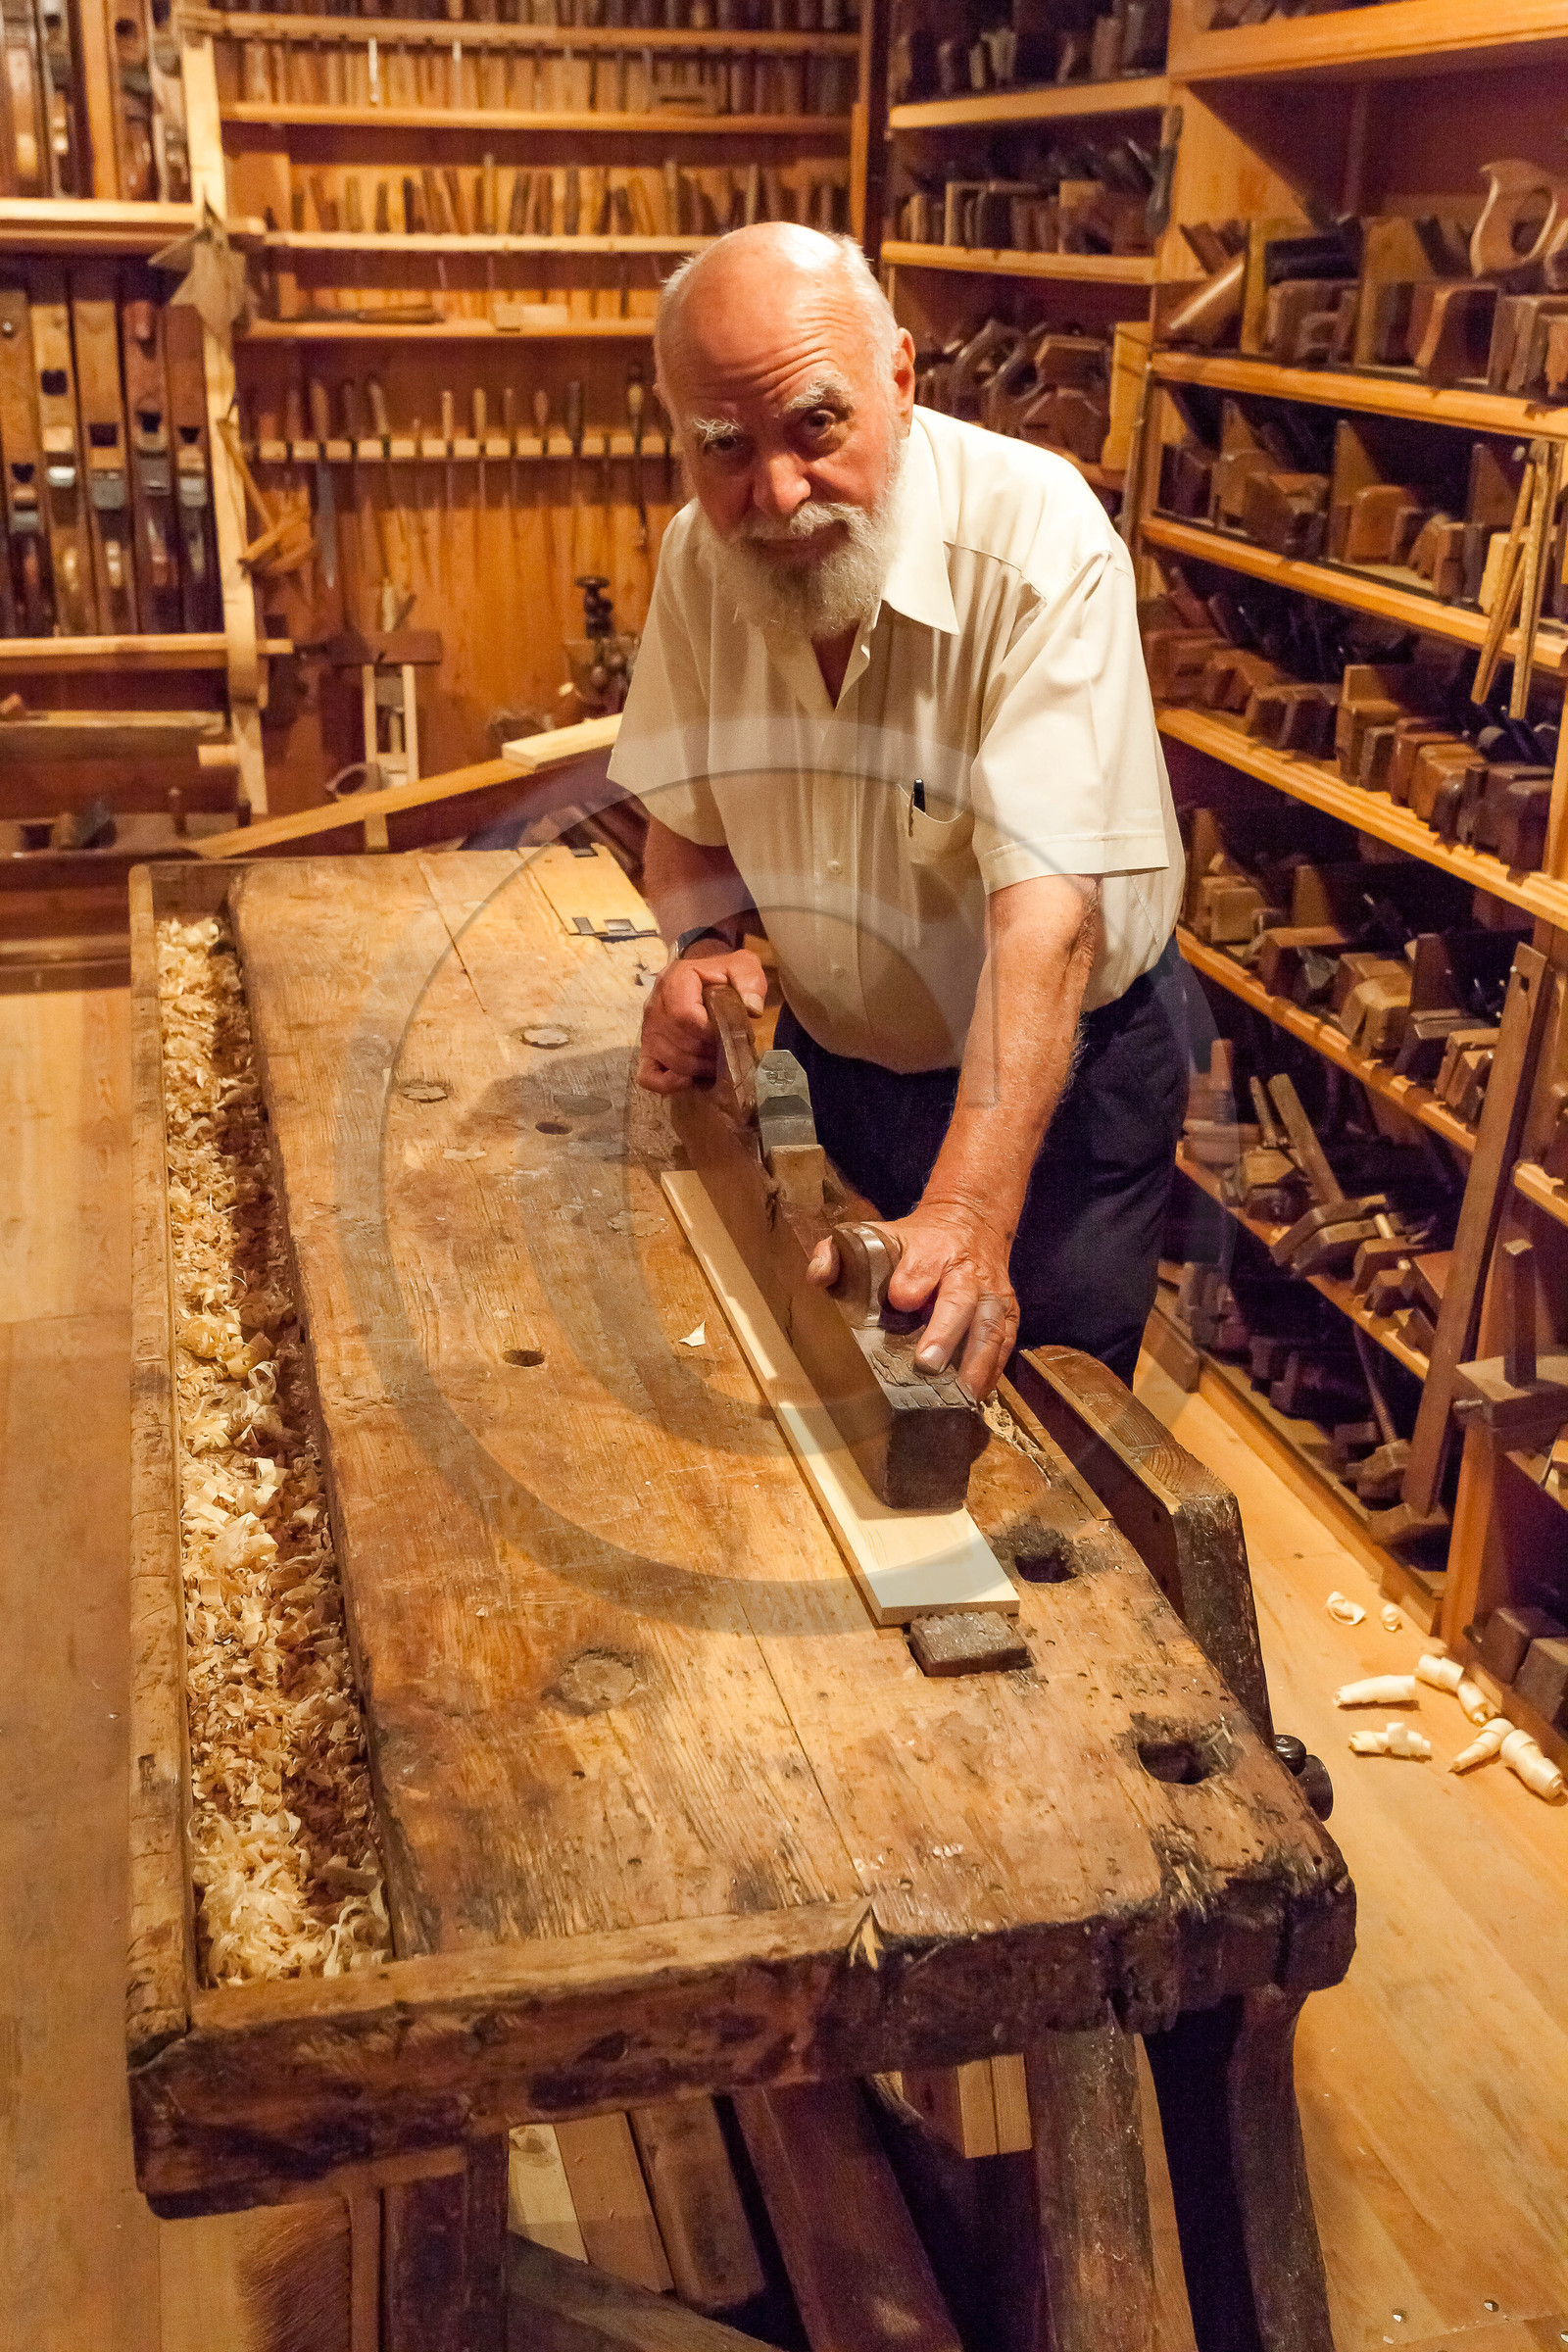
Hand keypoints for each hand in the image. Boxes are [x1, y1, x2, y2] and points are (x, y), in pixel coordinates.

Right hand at [635, 945, 767, 1095]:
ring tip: (716, 1062)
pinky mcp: (646, 1049)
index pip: (685, 1016)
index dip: (709, 1033)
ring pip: (668, 1060)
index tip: (727, 1034)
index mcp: (675, 980)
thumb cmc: (722, 975)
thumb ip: (749, 982)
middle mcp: (654, 1005)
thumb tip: (751, 1009)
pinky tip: (688, 1079)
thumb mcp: (742, 968)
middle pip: (679, 1042)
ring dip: (697, 1068)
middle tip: (727, 1051)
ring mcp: (647, 1030)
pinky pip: (647, 1075)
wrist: (701, 977)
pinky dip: (668, 1083)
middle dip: (708, 1053)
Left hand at [807, 1198, 1017, 1402]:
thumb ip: (840, 1253)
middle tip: (927, 1364)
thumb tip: (818, 1277)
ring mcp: (991, 1295)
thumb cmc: (915, 1243)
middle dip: (945, 1332)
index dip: (912, 1282)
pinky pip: (1004, 1344)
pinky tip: (978, 1394)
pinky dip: (994, 1370)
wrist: (969, 1224)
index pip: (921, 1266)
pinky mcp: (1007, 1314)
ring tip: (961, 1393)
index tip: (900, 1300)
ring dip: (977, 1362)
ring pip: (989, 1327)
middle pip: (960, 1301)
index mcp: (930, 1251)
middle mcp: (965, 1274)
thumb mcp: (876, 1235)